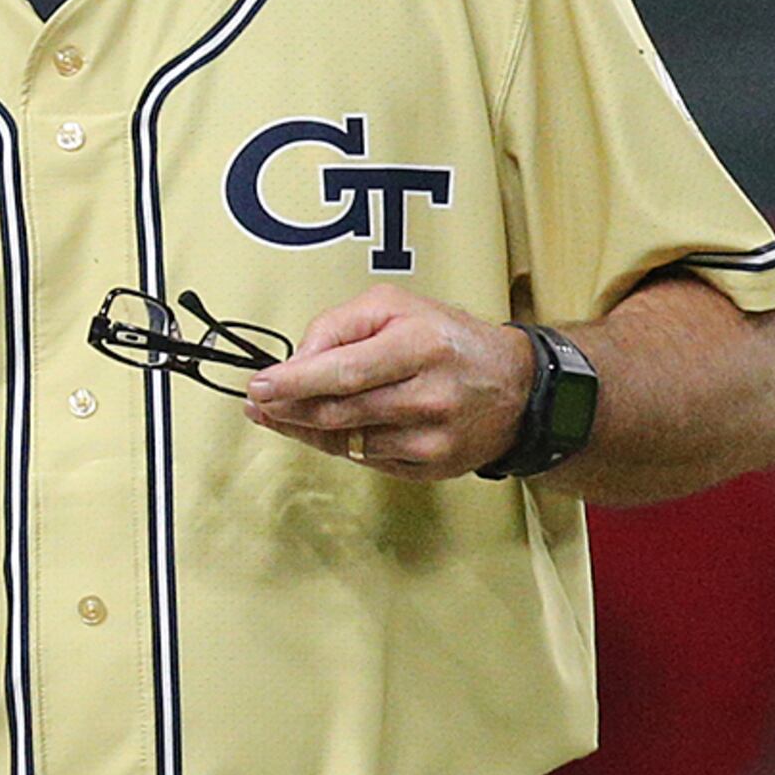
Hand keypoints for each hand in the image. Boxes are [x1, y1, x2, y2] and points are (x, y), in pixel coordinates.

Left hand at [242, 285, 536, 481]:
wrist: (517, 386)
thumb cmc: (449, 340)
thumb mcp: (394, 307)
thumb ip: (337, 325)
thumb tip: (295, 361)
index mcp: (421, 347)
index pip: (341, 372)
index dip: (292, 382)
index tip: (257, 386)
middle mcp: (429, 396)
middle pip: (336, 412)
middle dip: (286, 408)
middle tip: (258, 401)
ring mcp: (431, 438)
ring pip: (345, 441)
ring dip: (303, 428)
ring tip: (277, 413)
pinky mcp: (431, 467)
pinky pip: (365, 459)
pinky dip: (337, 443)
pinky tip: (322, 427)